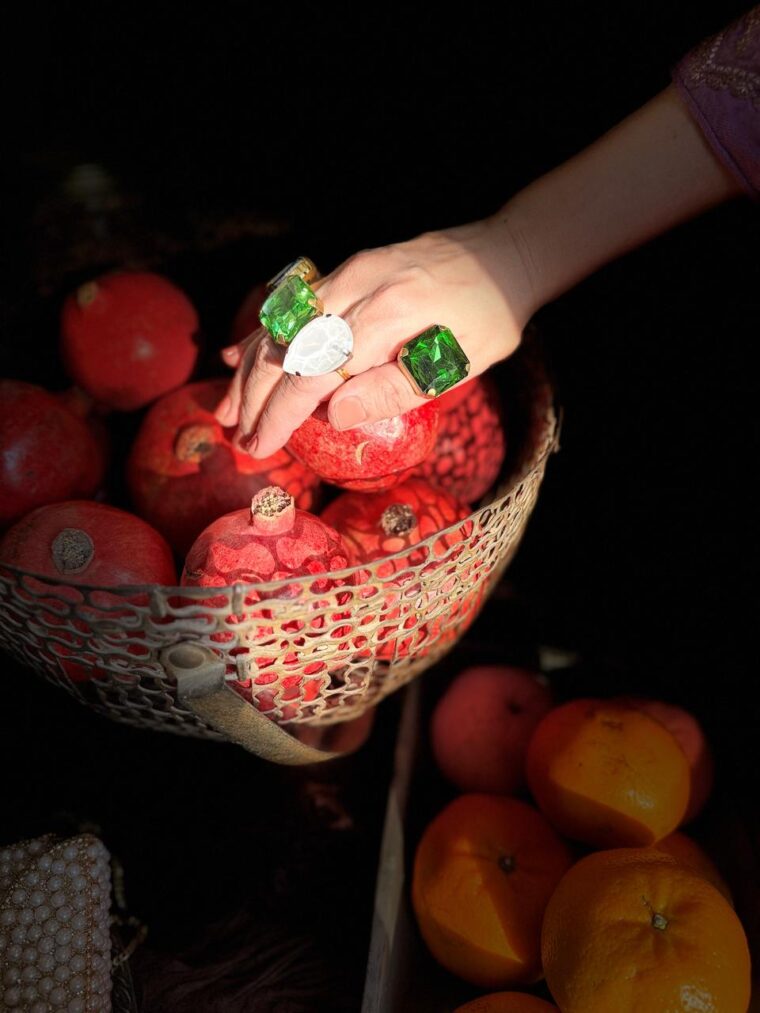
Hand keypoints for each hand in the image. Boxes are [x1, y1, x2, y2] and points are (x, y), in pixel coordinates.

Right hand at [215, 215, 536, 458]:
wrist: (502, 254)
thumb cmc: (487, 318)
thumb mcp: (455, 363)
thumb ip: (395, 388)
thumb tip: (334, 414)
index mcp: (387, 315)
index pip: (314, 372)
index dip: (279, 413)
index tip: (259, 446)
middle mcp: (357, 286)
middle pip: (285, 345)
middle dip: (254, 396)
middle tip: (238, 439)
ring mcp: (348, 273)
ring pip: (281, 323)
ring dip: (247, 368)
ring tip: (227, 409)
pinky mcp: (347, 269)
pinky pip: (293, 303)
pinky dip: (262, 331)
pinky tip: (235, 355)